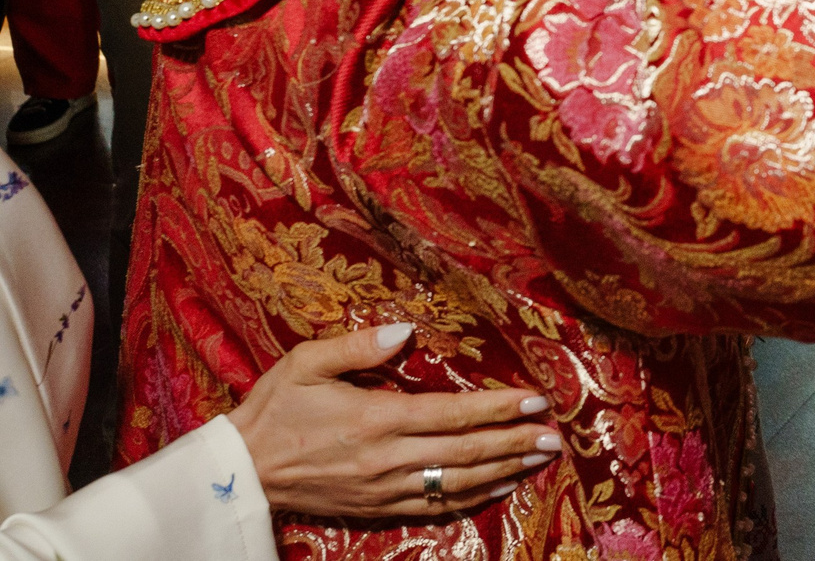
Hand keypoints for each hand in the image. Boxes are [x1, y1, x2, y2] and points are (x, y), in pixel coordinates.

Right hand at [229, 322, 562, 518]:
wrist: (235, 473)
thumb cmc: (273, 410)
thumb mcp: (305, 363)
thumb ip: (358, 346)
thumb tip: (405, 331)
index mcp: (376, 419)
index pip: (454, 414)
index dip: (499, 408)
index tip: (536, 400)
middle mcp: (387, 458)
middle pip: (466, 453)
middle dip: (515, 442)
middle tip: (555, 435)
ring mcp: (383, 489)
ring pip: (457, 483)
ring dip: (503, 471)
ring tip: (539, 459)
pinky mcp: (375, 508)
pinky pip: (434, 507)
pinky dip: (471, 499)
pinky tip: (498, 488)